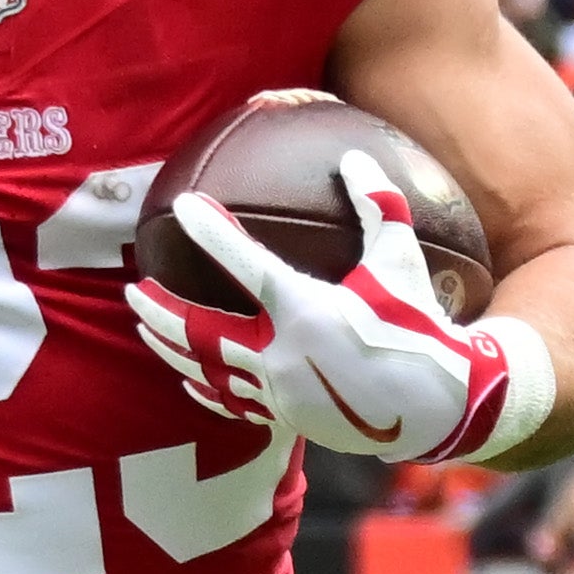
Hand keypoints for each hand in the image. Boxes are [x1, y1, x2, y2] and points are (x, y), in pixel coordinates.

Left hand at [126, 169, 543, 463]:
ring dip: (171, 350)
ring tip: (145, 328)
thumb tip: (352, 156)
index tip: (184, 208)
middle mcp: (283, 354)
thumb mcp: (401, 260)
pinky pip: (233, 404)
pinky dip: (205, 389)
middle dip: (162, 311)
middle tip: (133, 288)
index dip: (211, 233)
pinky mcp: (289, 416)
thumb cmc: (420, 326)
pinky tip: (189, 379)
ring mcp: (281, 391)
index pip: (245, 265)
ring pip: (208, 372)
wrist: (440, 407)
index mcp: (307, 311)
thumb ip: (378, 205)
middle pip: (202, 333)